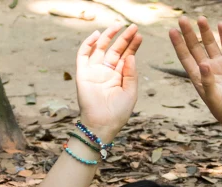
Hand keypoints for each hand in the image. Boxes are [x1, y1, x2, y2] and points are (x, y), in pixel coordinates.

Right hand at [75, 24, 142, 140]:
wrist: (102, 125)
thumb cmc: (118, 113)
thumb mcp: (130, 92)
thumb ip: (131, 74)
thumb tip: (130, 56)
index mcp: (118, 77)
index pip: (125, 57)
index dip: (132, 46)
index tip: (139, 35)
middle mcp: (106, 72)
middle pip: (115, 50)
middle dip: (124, 38)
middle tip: (133, 27)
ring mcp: (94, 72)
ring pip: (100, 49)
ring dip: (108, 37)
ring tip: (118, 26)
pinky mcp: (82, 74)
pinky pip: (83, 55)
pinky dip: (89, 44)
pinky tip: (98, 35)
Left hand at [169, 17, 221, 145]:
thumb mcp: (213, 98)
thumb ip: (208, 81)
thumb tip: (204, 64)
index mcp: (197, 77)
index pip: (185, 57)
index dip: (178, 44)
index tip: (172, 31)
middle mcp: (207, 68)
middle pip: (195, 47)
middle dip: (189, 34)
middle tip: (183, 19)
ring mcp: (220, 65)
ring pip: (210, 44)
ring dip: (205, 32)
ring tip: (201, 19)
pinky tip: (221, 25)